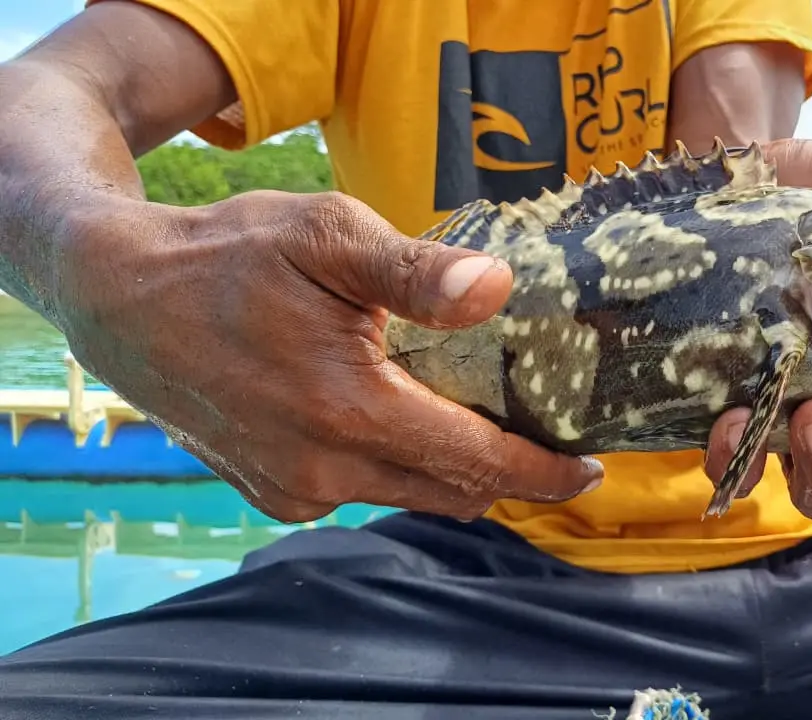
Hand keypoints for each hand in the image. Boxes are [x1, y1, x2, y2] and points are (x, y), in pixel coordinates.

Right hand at [54, 191, 603, 522]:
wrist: (120, 295)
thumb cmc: (227, 255)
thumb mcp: (325, 235)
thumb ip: (416, 271)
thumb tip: (496, 288)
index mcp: (349, 413)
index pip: (478, 464)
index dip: (542, 470)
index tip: (586, 466)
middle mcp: (322, 471)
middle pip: (451, 489)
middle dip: (507, 470)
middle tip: (544, 430)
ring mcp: (292, 489)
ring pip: (408, 494)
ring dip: (452, 467)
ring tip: (482, 419)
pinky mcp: (272, 490)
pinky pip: (361, 491)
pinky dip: (398, 466)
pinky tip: (404, 416)